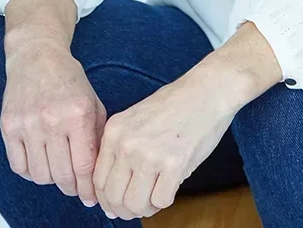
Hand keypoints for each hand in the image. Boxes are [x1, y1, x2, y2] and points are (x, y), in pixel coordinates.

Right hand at [0, 39, 105, 207]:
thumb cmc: (68, 80)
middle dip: (72, 188)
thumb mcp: (93, 103)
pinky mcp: (8, 126)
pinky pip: (19, 166)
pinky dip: (30, 171)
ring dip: (51, 179)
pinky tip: (39, 160)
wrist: (37, 56)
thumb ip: (97, 138)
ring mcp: (28, 123)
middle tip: (75, 187)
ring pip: (40, 176)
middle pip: (62, 176)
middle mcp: (52, 120)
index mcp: (78, 114)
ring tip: (57, 169)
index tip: (91, 198)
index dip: (89, 189)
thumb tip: (98, 175)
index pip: (84, 167)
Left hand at [91, 72, 237, 220]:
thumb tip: (109, 199)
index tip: (118, 205)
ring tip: (156, 195)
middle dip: (125, 210)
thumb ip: (119, 153)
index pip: (97, 181)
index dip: (108, 200)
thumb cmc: (174, 106)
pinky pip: (161, 201)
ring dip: (146, 208)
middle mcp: (127, 143)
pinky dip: (165, 200)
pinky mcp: (174, 164)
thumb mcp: (134, 121)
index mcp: (114, 130)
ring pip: (135, 205)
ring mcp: (149, 154)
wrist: (206, 91)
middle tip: (139, 206)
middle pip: (114, 198)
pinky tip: (171, 185)